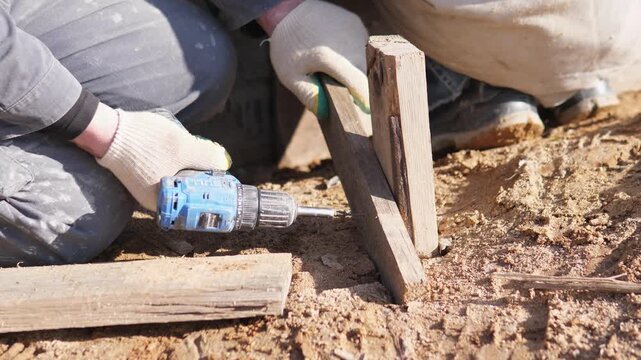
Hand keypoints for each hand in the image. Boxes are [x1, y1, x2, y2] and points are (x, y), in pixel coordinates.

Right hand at [92, 109, 230, 210]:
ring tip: (200, 157)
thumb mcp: (182, 147)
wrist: (107, 130)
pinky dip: (177, 166)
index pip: (196, 203)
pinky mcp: (142, 178)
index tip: (224, 182)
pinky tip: (182, 154)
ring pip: (178, 183)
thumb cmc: (145, 142)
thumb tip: (224, 163)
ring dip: (190, 171)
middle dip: (202, 180)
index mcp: (163, 202)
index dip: (211, 192)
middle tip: (214, 166)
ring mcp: (146, 190)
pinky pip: (167, 175)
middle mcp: (153, 201)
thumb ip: (206, 156)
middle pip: (188, 194)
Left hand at [266, 0, 368, 117]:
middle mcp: (348, 42)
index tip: (366, 112)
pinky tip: (339, 54)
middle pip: (365, 73)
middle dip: (358, 85)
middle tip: (345, 92)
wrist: (288, 10)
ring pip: (366, 59)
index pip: (359, 84)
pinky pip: (362, 46)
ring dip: (357, 69)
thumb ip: (308, 95)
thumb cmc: (288, 46)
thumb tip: (324, 112)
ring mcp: (354, 30)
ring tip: (337, 70)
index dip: (364, 100)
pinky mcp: (356, 23)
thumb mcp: (290, 75)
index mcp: (330, 58)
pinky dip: (354, 54)